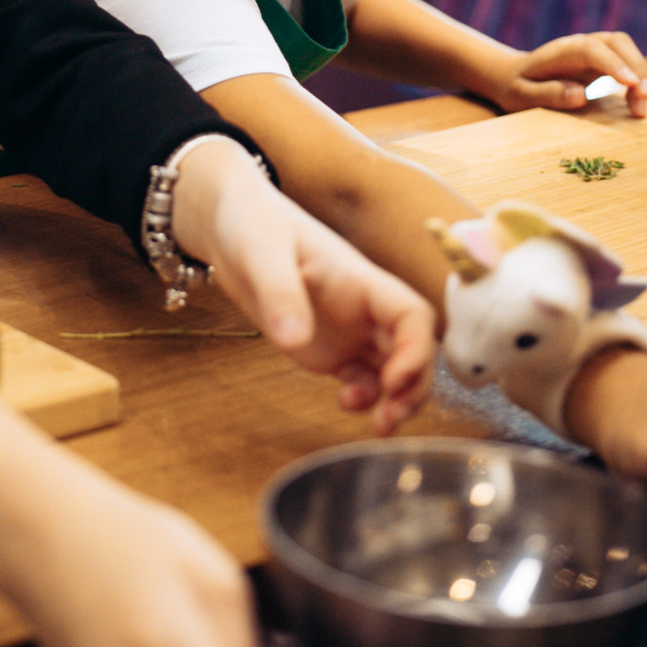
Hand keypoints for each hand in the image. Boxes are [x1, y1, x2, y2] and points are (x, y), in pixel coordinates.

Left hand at [171, 138, 435, 431]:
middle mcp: (363, 307)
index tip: (393, 380)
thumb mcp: (263, 254)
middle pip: (413, 348)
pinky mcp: (329, 346)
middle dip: (414, 385)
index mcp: (360, 281)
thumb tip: (295, 342)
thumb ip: (281, 296)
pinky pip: (363, 375)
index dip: (417, 350)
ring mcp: (349, 328)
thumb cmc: (253, 223)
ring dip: (396, 398)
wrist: (229, 224)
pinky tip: (345, 403)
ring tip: (377, 423)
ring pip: (394, 367)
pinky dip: (366, 395)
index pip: (413, 315)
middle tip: (390, 418)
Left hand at [482, 31, 646, 117]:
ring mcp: (594, 51)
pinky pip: (625, 66)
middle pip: (616, 42)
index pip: (592, 49)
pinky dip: (636, 85)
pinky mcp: (602, 63)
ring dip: (640, 77)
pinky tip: (637, 107)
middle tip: (645, 96)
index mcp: (560, 51)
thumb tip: (581, 96)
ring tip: (642, 110)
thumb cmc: (517, 87)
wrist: (513, 76)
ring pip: (626, 52)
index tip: (630, 83)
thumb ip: (548, 94)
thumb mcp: (521, 96)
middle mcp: (581, 45)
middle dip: (635, 66)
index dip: (613, 63)